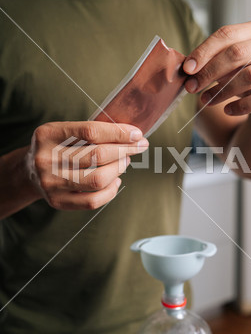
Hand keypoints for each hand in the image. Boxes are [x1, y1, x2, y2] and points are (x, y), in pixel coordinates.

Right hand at [25, 121, 148, 210]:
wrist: (29, 171)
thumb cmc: (56, 147)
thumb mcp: (64, 131)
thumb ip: (90, 132)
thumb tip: (131, 135)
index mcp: (48, 134)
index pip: (90, 132)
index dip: (118, 133)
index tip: (137, 134)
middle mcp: (46, 159)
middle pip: (97, 156)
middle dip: (125, 150)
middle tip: (138, 147)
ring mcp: (50, 182)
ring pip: (97, 179)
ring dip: (119, 169)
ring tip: (125, 161)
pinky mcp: (57, 201)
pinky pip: (92, 201)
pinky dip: (111, 191)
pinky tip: (116, 180)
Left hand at [183, 19, 250, 118]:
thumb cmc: (244, 74)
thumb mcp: (227, 64)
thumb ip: (210, 62)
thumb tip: (187, 70)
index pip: (227, 34)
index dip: (204, 52)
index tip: (187, 69)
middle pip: (236, 53)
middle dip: (209, 72)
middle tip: (192, 87)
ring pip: (249, 76)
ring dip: (222, 91)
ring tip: (206, 100)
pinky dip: (240, 106)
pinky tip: (227, 110)